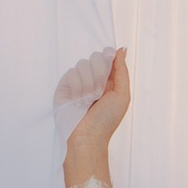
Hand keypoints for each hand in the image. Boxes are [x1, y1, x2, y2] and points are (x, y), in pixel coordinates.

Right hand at [62, 46, 130, 185]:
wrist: (86, 137)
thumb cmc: (106, 120)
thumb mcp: (122, 95)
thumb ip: (122, 71)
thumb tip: (121, 50)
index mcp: (108, 81)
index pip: (107, 57)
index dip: (108, 58)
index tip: (109, 66)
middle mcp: (93, 79)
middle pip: (95, 57)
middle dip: (99, 74)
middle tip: (99, 92)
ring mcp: (78, 82)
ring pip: (83, 64)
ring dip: (88, 83)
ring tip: (88, 100)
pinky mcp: (65, 86)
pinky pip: (71, 73)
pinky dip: (77, 87)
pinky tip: (77, 101)